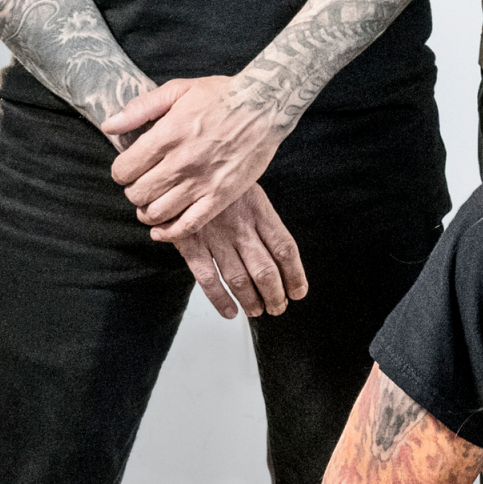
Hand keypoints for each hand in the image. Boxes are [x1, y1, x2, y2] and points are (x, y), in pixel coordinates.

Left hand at [103, 75, 285, 238]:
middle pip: (136, 195)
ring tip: (155, 201)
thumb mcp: (179, 89)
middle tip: (144, 183)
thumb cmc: (222, 95)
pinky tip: (163, 228)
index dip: (122, 171)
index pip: (123, 171)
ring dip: (148, 211)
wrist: (266, 105)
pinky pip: (187, 227)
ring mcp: (201, 182)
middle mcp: (181, 162)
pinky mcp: (220, 196)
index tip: (131, 168)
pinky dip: (169, 233)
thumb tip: (109, 126)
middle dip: (134, 191)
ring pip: (156, 213)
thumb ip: (141, 107)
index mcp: (167, 135)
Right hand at [174, 184, 308, 319]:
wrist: (183, 171)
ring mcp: (216, 237)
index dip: (295, 274)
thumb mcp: (249, 189)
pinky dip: (220, 300)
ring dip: (251, 301)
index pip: (285, 248)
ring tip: (258, 311)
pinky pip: (208, 279)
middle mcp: (241, 226)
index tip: (299, 291)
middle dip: (275, 294)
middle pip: (265, 269)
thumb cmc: (221, 182)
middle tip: (279, 307)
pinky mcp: (192, 245)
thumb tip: (282, 254)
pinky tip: (230, 311)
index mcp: (259, 210)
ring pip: (239, 279)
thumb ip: (263, 219)